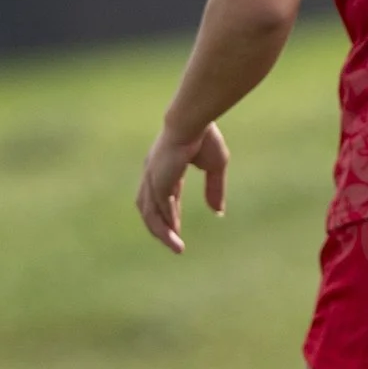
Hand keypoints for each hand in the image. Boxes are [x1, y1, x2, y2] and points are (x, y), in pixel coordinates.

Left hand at [136, 122, 230, 253]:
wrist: (194, 121)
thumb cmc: (205, 138)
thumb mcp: (216, 167)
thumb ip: (214, 190)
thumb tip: (217, 212)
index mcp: (165, 170)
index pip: (164, 200)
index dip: (171, 217)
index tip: (177, 233)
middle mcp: (153, 176)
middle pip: (150, 210)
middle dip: (161, 229)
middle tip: (175, 245)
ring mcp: (153, 178)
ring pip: (150, 213)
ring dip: (161, 232)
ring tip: (176, 247)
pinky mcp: (158, 180)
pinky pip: (159, 207)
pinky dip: (165, 221)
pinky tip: (173, 233)